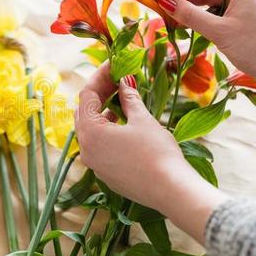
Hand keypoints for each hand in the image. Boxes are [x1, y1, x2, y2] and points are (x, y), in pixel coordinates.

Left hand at [75, 63, 228, 242]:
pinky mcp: (106, 174)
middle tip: (117, 79)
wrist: (171, 190)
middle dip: (99, 93)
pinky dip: (107, 131)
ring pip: (90, 131)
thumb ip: (129, 98)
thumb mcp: (142, 120)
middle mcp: (86, 149)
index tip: (113, 64)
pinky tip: (123, 124)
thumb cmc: (157, 152)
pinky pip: (99, 146)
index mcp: (90, 132)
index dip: (100, 77)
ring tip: (121, 99)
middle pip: (84, 113)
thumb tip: (124, 83)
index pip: (87, 96)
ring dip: (103, 112)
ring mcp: (94, 164)